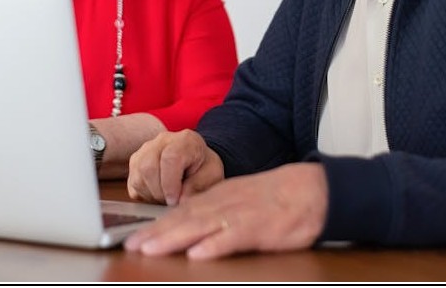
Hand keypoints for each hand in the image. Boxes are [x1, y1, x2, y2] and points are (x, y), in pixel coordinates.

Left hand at [123, 162, 327, 259]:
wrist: (314, 189)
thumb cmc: (279, 197)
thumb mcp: (242, 198)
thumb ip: (217, 210)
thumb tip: (191, 227)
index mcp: (220, 196)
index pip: (181, 211)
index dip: (156, 225)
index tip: (134, 237)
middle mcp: (225, 203)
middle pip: (184, 218)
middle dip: (156, 233)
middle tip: (131, 245)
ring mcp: (241, 214)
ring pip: (201, 226)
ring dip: (174, 239)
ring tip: (151, 250)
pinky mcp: (260, 228)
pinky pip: (233, 237)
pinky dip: (214, 245)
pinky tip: (197, 254)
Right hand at [127, 129, 223, 205]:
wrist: (196, 159)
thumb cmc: (204, 166)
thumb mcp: (212, 175)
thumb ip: (198, 186)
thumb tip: (180, 201)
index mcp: (184, 140)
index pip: (170, 159)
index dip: (170, 184)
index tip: (175, 201)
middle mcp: (161, 141)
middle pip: (148, 168)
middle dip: (160, 193)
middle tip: (173, 203)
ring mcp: (144, 151)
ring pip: (138, 178)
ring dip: (152, 196)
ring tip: (168, 197)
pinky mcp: (134, 164)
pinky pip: (133, 185)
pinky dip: (144, 196)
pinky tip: (159, 194)